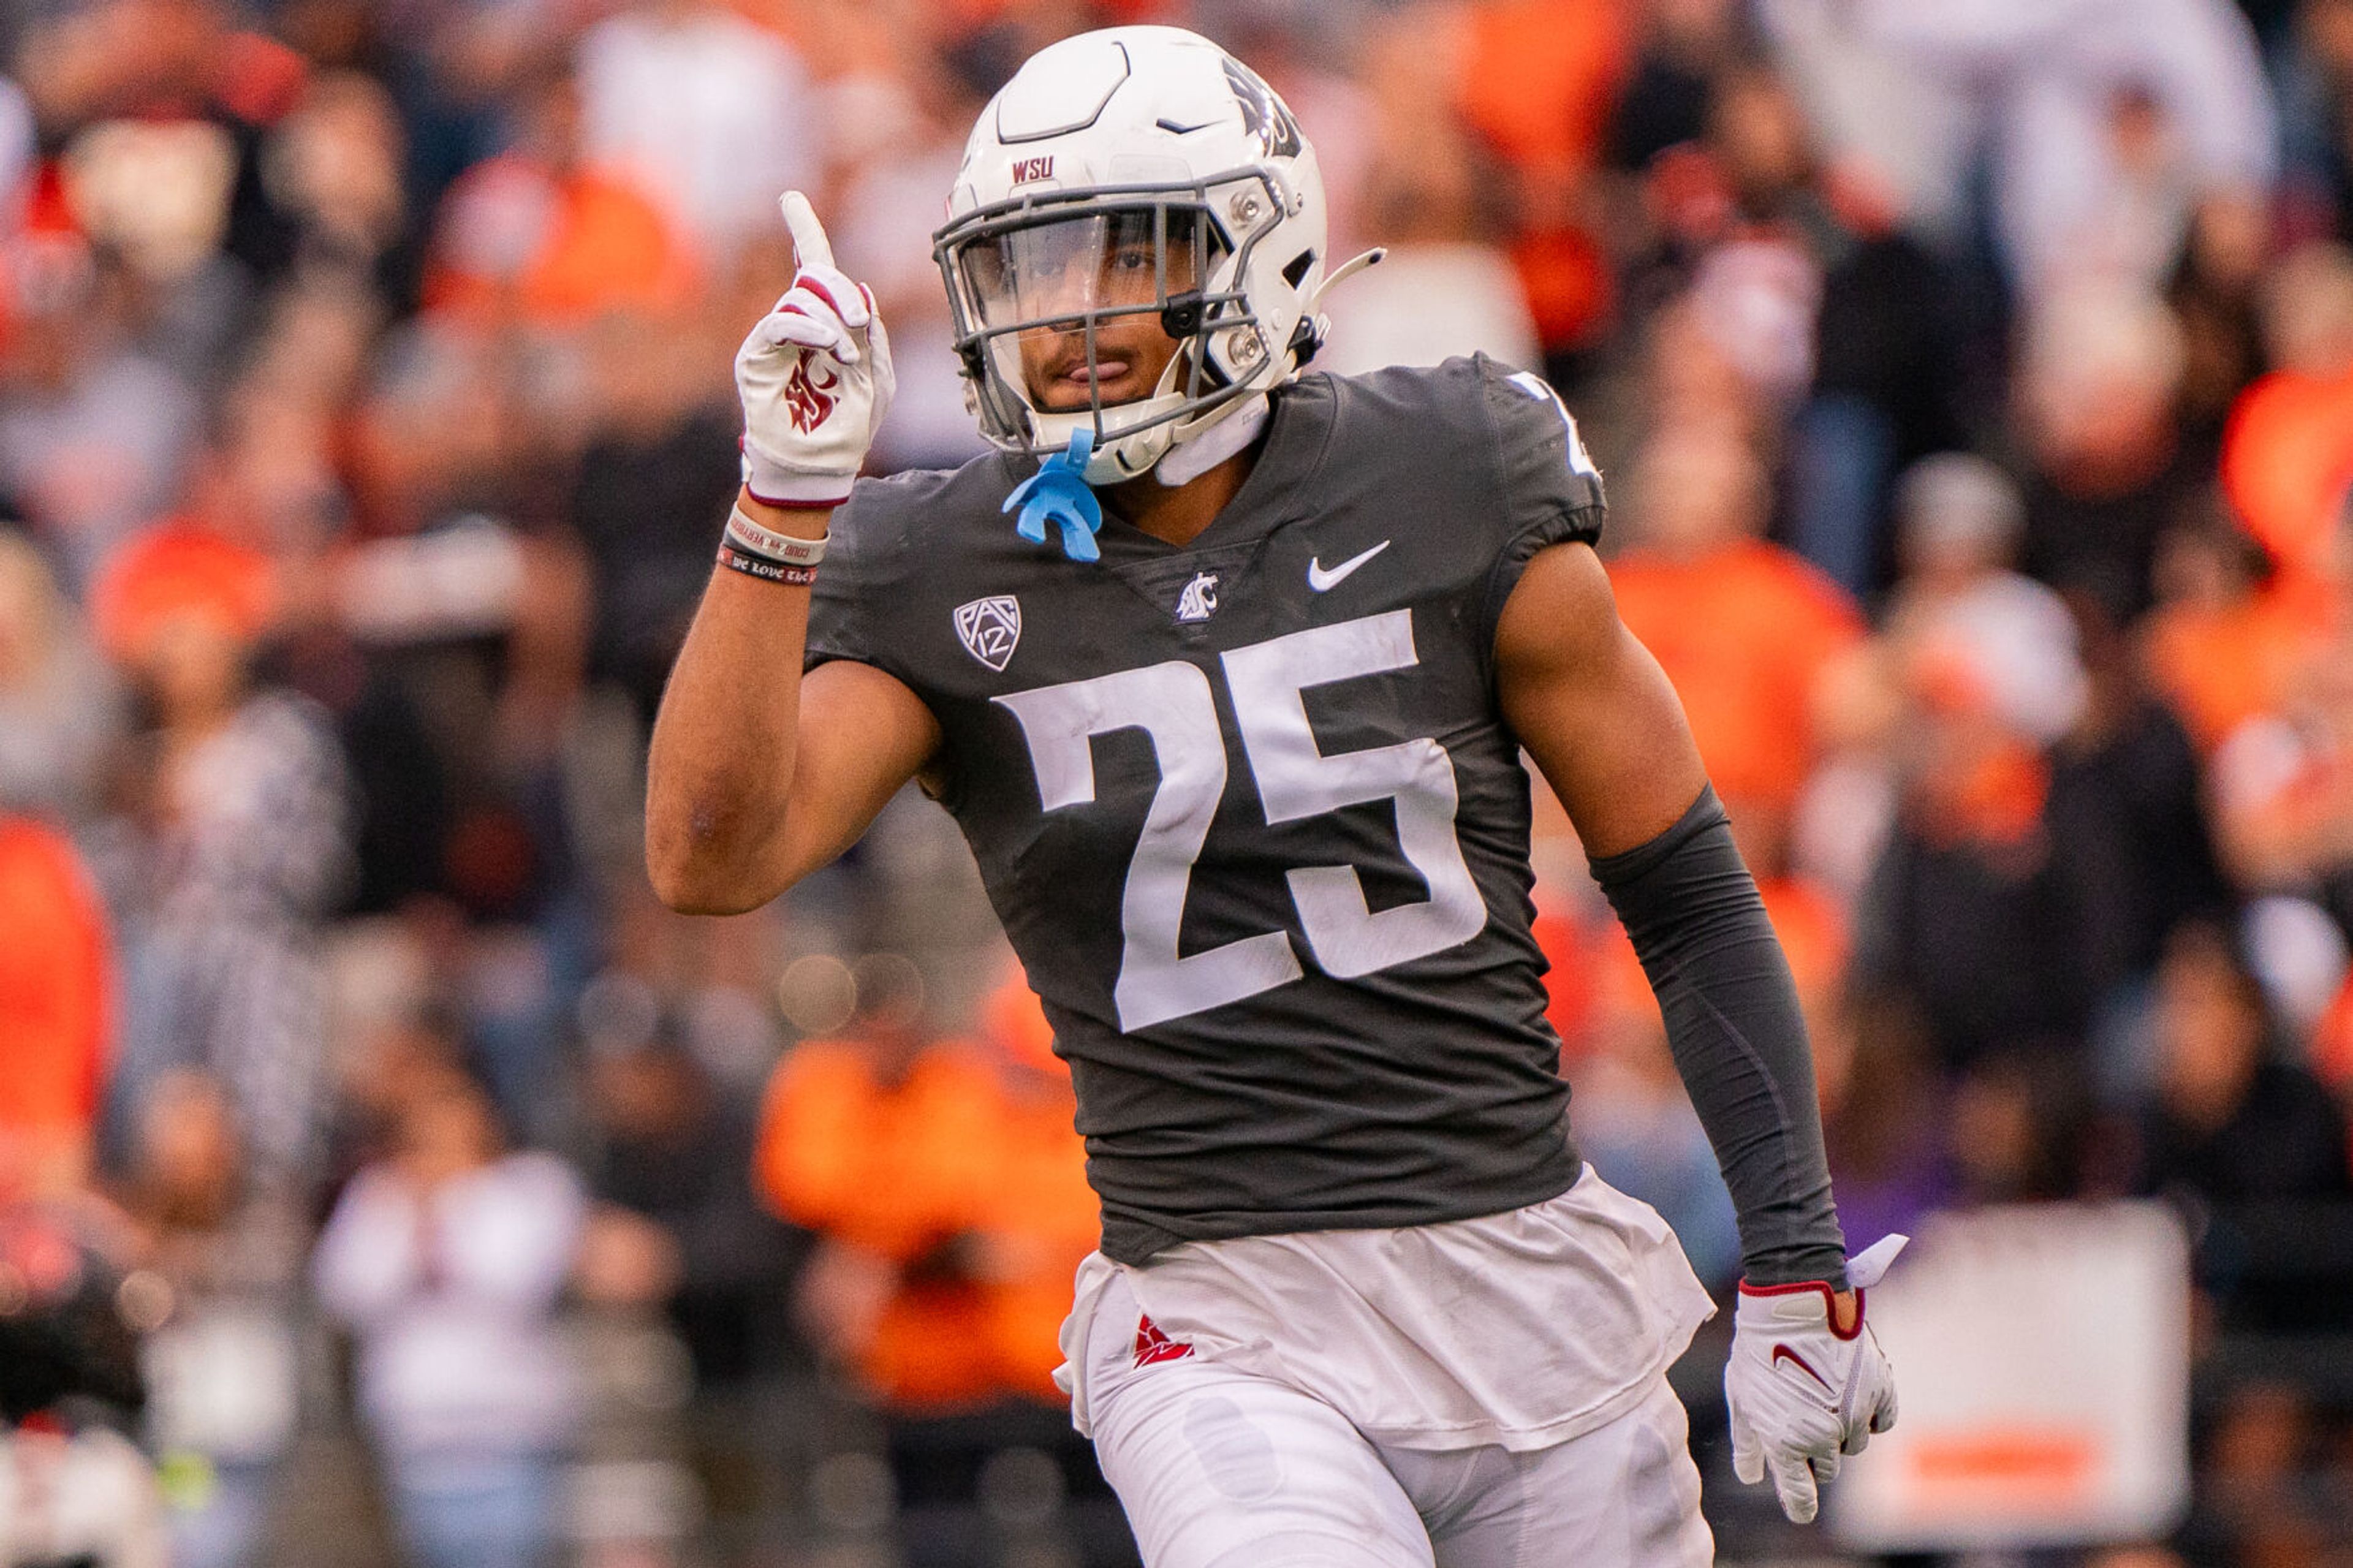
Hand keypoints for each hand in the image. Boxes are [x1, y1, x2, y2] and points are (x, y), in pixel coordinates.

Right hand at [735, 191, 895, 508]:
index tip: (790, 197)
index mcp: (825, 325)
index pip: (811, 268)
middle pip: (812, 277)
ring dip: (831, 321)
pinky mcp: (755, 357)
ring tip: (847, 356)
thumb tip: (860, 287)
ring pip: (798, 298)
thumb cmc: (851, 427)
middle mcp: (795, 326)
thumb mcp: (880, 374)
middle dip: (839, 290)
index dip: (802, 230)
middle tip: (859, 322)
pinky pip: (779, 321)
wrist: (822, 465)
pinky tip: (832, 349)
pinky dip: (809, 329)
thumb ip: (872, 331)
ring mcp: (772, 341)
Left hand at [1726, 1234, 1904, 1523]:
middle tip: (1801, 1417)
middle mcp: (1823, 1436)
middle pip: (1826, 1469)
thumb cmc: (1760, 1349)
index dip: (1800, 1504)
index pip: (1801, 1497)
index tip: (1801, 1505)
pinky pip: (1881, 1422)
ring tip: (1821, 1393)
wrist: (1794, 1304)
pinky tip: (1851, 1391)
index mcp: (1786, 1442)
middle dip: (1814, 1452)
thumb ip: (1748, 1442)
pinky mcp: (1879, 1392)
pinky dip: (1869, 1413)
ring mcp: (1855, 1415)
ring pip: (1853, 1445)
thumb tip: (1750, 1476)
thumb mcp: (1743, 1397)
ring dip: (1840, 1430)